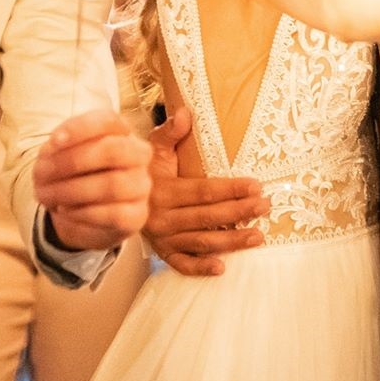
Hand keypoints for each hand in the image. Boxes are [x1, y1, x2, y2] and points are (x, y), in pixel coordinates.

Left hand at [34, 110, 151, 252]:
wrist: (82, 213)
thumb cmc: (73, 174)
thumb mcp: (61, 153)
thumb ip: (59, 145)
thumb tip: (56, 144)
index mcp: (121, 132)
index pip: (109, 120)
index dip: (80, 128)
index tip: (53, 141)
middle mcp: (138, 155)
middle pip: (114, 149)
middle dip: (73, 162)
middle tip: (41, 174)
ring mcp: (142, 185)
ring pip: (113, 185)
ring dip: (71, 191)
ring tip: (46, 196)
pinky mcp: (138, 214)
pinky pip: (114, 214)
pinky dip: (83, 213)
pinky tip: (64, 210)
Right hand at [141, 111, 267, 275]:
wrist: (114, 198)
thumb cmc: (143, 170)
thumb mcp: (152, 149)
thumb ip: (169, 132)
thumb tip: (185, 113)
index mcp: (163, 191)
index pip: (203, 191)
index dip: (231, 189)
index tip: (256, 185)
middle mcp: (161, 218)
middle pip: (207, 217)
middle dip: (239, 212)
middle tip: (265, 206)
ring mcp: (162, 238)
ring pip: (201, 242)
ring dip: (231, 241)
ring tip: (259, 236)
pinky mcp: (162, 253)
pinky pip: (182, 264)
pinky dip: (200, 268)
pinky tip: (222, 268)